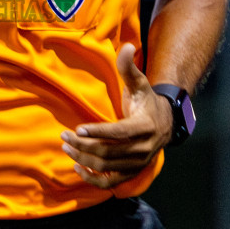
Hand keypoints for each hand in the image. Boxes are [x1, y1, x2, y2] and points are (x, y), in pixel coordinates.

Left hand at [60, 43, 173, 188]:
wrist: (166, 125)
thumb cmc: (146, 102)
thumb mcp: (140, 84)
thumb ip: (129, 67)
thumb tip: (127, 46)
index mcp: (145, 127)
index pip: (119, 133)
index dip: (98, 132)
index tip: (77, 128)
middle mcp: (143, 149)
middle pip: (108, 152)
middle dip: (83, 145)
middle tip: (64, 136)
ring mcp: (137, 164)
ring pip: (106, 166)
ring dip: (83, 158)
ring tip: (66, 146)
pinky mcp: (131, 173)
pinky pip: (110, 182)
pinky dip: (92, 178)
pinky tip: (77, 166)